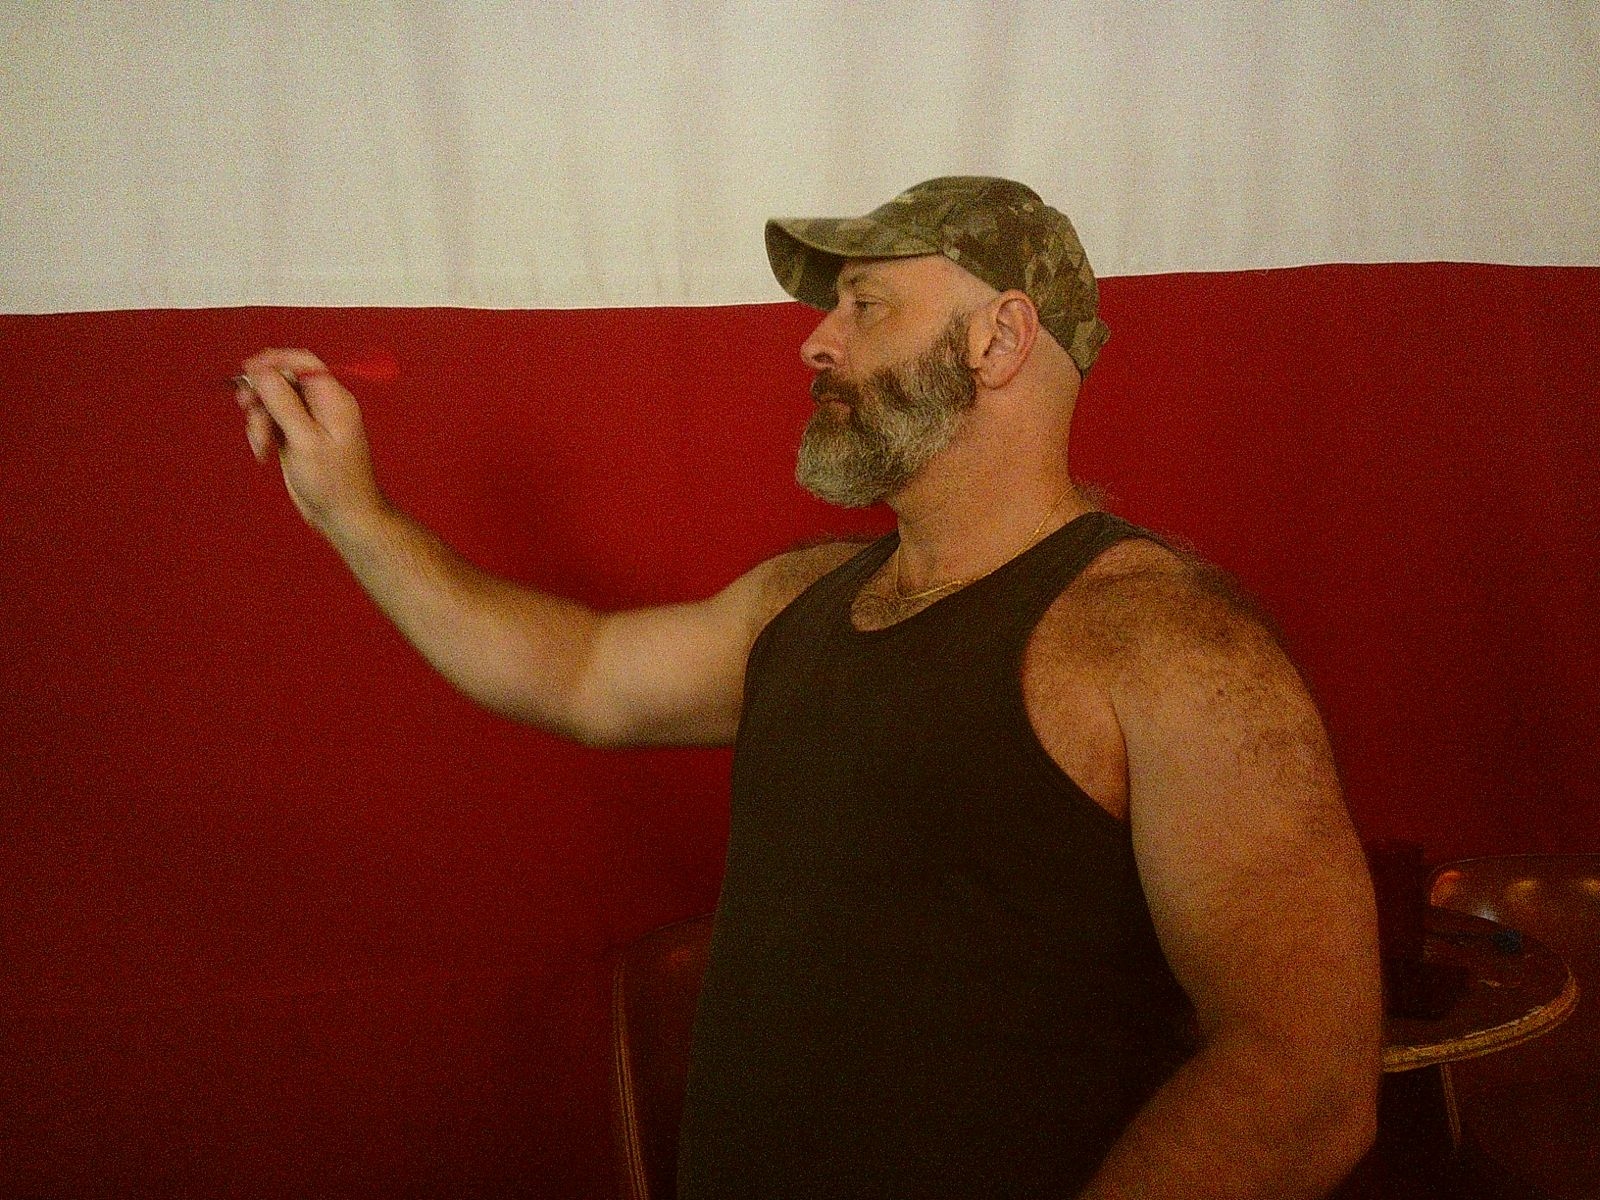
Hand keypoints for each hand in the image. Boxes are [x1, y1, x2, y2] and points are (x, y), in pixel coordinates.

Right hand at [236, 348, 386, 537]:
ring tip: (261, 444)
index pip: (303, 362)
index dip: (274, 360)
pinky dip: (262, 433)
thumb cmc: (333, 481)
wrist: (342, 515)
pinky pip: (271, 421)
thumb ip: (283, 402)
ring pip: (272, 402)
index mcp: (332, 399)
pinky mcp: (296, 437)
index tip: (248, 370)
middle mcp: (321, 405)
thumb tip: (262, 371)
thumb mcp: (304, 439)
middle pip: (282, 380)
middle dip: (261, 394)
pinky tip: (263, 453)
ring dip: (259, 419)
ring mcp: (307, 421)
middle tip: (246, 406)